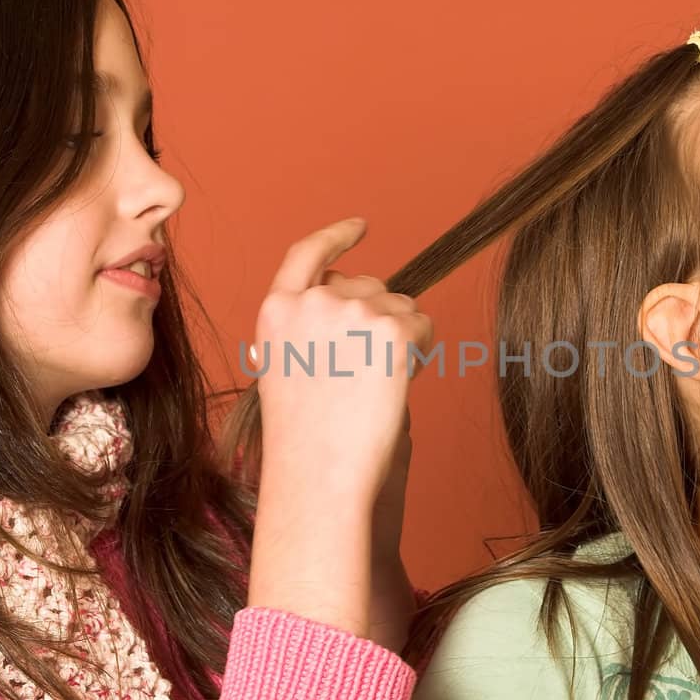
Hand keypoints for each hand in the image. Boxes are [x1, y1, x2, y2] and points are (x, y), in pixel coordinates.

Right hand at [246, 218, 432, 639]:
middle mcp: (312, 300)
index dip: (336, 237)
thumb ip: (310, 330)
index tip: (359, 226)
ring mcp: (352, 310)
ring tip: (371, 388)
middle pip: (367, 284)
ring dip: (398, 337)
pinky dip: (418, 351)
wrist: (321, 473)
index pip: (308, 255)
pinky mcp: (391, 328)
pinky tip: (395, 384)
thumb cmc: (306, 440)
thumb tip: (357, 303)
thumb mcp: (288, 370)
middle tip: (364, 375)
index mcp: (277, 311)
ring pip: (399, 305)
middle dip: (377, 317)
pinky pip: (421, 325)